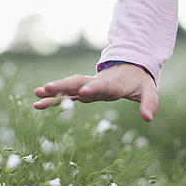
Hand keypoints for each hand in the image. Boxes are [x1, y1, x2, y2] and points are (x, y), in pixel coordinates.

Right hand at [33, 63, 157, 121]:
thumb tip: (148, 118)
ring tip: (36, 94)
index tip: (82, 92)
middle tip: (46, 88)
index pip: (102, 86)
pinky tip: (37, 104)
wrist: (130, 67)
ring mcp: (89, 85)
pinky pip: (67, 95)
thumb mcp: (149, 90)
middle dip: (63, 85)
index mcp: (114, 83)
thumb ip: (149, 103)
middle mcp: (98, 82)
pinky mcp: (84, 90)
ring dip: (54, 90)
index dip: (93, 88)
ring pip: (69, 86)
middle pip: (78, 82)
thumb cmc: (139, 81)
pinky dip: (53, 99)